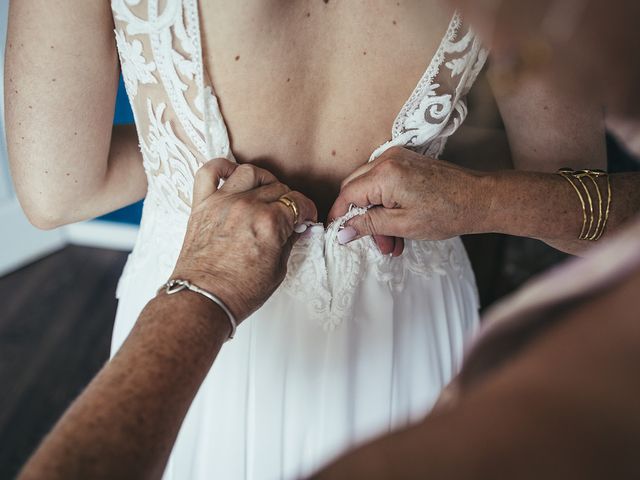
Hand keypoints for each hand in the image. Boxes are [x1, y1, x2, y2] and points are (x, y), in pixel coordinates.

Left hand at [172, 159, 316, 320]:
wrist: (203, 300)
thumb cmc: (238, 291)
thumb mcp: (277, 270)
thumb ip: (289, 241)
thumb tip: (299, 228)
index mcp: (270, 222)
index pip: (298, 202)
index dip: (307, 211)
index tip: (306, 217)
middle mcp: (247, 206)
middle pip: (277, 187)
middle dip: (289, 200)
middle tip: (289, 213)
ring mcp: (222, 202)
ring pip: (249, 172)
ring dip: (263, 179)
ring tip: (266, 192)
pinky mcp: (202, 205)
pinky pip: (208, 171)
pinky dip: (220, 167)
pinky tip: (231, 175)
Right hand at [328, 147, 489, 251]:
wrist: (480, 198)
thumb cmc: (448, 212)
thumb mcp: (403, 225)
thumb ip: (368, 226)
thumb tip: (341, 232)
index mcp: (384, 174)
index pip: (347, 194)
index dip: (340, 216)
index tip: (339, 234)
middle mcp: (387, 159)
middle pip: (354, 188)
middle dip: (361, 218)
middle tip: (375, 243)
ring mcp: (397, 158)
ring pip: (369, 188)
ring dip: (375, 215)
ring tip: (392, 242)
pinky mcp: (406, 162)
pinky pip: (384, 183)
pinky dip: (386, 204)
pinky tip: (398, 226)